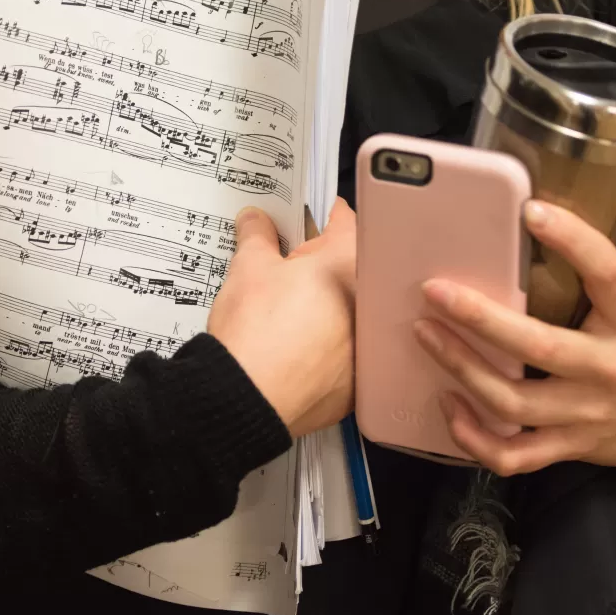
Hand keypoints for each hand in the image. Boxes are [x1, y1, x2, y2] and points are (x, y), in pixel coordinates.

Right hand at [209, 199, 355, 438]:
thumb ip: (257, 235)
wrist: (247, 398)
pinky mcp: (358, 380)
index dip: (319, 215)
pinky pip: (346, 352)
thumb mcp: (249, 268)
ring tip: (292, 315)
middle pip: (349, 270)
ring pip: (349, 313)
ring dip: (329, 308)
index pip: (344, 220)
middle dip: (323, 267)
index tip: (306, 219)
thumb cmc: (253, 329)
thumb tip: (256, 219)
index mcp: (349, 263)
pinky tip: (299, 350)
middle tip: (290, 272)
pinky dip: (329, 348)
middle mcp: (368, 302)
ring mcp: (367, 344)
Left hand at [414, 200, 615, 489]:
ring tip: (426, 335)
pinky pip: (513, 456)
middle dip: (479, 318)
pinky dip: (473, 437)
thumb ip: (592, 282)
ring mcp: (588, 415)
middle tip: (435, 290)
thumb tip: (525, 235)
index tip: (531, 211)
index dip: (572, 239)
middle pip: (537, 347)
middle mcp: (610, 369)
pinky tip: (448, 405)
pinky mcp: (571, 449)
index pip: (608, 273)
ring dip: (461, 368)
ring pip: (512, 402)